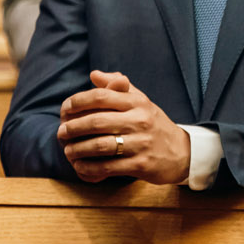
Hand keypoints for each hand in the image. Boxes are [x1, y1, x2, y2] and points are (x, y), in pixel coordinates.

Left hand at [57, 70, 190, 184]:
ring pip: (100, 145)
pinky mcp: (141, 164)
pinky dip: (89, 168)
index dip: (78, 101)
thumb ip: (117, 87)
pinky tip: (80, 167)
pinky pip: (108, 167)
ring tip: (67, 151)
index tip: (64, 109)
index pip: (101, 96)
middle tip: (60, 133)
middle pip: (96, 121)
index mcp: (138, 102)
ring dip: (78, 149)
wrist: (182, 153)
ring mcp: (141, 143)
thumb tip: (94, 74)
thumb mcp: (141, 102)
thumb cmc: (154, 125)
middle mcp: (140, 120)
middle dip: (72, 128)